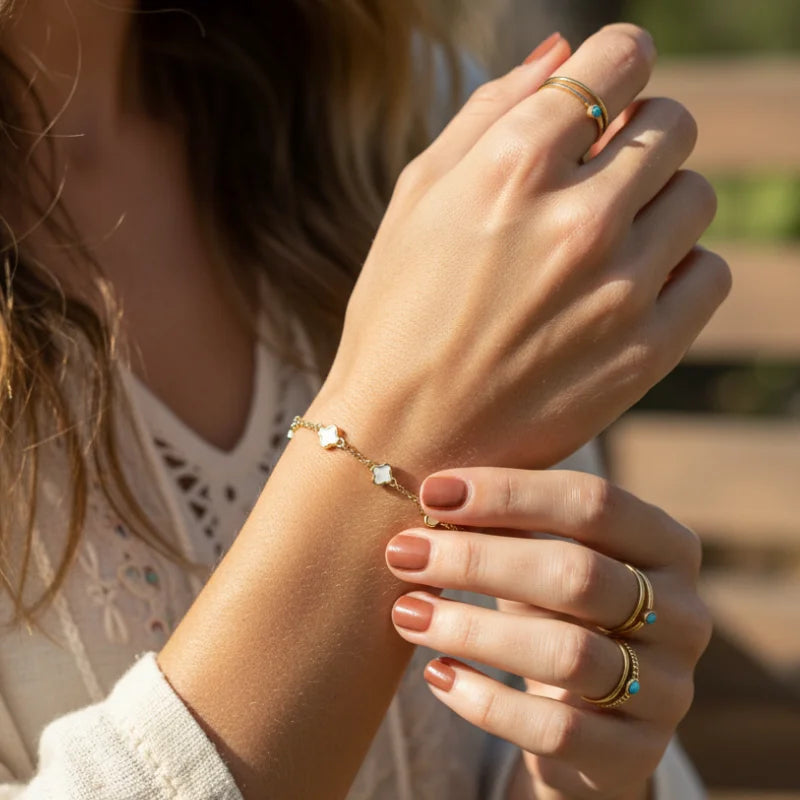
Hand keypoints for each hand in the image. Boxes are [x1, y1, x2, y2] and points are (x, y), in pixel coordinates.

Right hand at [315, 24, 728, 470]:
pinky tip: (622, 290)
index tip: (613, 83)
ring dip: (657, 204)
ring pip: (697, 196)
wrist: (402, 439)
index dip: (621, 60)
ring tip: (601, 244)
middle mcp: (577, 218)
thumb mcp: (416, 198)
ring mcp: (620, 288)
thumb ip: (491, 111)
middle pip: (673, 124)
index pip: (620, 59)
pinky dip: (676, 270)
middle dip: (639, 135)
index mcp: (512, 165)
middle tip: (596, 176)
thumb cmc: (397, 313)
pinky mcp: (646, 350)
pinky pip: (707, 273)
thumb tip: (565, 51)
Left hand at [384, 467, 711, 798]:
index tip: (432, 493)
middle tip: (403, 553)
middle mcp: (683, 614)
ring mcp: (668, 689)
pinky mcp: (635, 754)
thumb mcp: (543, 558)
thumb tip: (435, 494)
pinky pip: (556, 731)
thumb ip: (510, 524)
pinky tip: (436, 675)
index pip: (593, 503)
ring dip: (472, 629)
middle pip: (577, 575)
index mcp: (667, 545)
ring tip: (407, 612)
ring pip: (567, 654)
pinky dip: (486, 701)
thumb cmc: (557, 610)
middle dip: (479, 559)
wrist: (595, 714)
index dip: (509, 493)